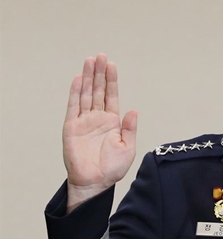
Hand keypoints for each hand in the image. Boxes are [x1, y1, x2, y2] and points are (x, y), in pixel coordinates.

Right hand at [63, 54, 137, 210]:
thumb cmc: (112, 168)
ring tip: (89, 61)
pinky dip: (75, 92)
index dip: (111, 80)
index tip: (111, 65)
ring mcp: (84, 121)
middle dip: (99, 73)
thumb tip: (134, 110)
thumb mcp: (127, 148)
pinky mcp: (71, 127)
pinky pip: (73, 106)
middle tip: (100, 56)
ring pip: (85, 94)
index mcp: (112, 121)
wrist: (95, 182)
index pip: (111, 96)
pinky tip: (77, 79)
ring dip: (87, 78)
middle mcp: (97, 118)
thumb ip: (130, 128)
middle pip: (97, 90)